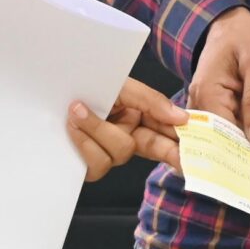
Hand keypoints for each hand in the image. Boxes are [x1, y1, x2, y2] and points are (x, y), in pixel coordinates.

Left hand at [69, 78, 190, 177]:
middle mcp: (128, 136)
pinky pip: (96, 162)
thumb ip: (150, 100)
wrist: (53, 82)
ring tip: (79, 110)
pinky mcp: (88, 165)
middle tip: (182, 157)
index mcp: (140, 118)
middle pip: (155, 148)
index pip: (168, 132)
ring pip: (120, 153)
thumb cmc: (87, 83)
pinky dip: (84, 142)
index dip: (182, 142)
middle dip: (169, 152)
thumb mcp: (122, 85)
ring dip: (100, 130)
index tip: (195, 151)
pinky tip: (73, 126)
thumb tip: (181, 118)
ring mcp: (108, 153)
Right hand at [189, 8, 249, 143]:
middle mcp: (205, 108)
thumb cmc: (243, 36)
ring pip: (240, 138)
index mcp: (208, 96)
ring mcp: (215, 110)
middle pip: (229, 143)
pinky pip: (245, 127)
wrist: (232, 22)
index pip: (223, 138)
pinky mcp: (227, 110)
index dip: (247, 157)